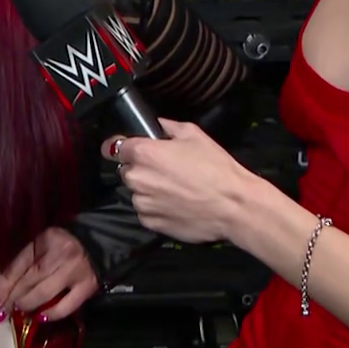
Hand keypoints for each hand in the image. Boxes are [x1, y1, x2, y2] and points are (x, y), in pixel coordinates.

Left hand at [0, 228, 96, 321]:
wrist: (99, 242)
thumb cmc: (63, 245)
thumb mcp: (42, 245)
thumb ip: (26, 262)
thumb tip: (6, 289)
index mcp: (44, 241)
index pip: (18, 266)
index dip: (3, 286)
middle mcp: (59, 255)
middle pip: (29, 280)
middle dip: (11, 299)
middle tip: (1, 314)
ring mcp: (74, 271)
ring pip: (45, 293)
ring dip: (28, 306)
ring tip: (18, 313)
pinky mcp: (88, 286)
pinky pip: (67, 305)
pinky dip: (53, 313)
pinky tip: (41, 318)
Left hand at [107, 119, 264, 244]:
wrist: (233, 206)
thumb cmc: (216, 168)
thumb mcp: (195, 135)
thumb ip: (169, 126)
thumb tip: (157, 125)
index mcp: (144, 153)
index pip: (115, 147)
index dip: (124, 147)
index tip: (129, 149)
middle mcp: (137, 178)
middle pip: (127, 170)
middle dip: (141, 169)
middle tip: (166, 170)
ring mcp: (142, 203)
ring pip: (137, 192)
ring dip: (148, 190)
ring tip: (174, 190)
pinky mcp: (150, 222)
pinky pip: (146, 212)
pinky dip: (156, 208)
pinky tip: (176, 205)